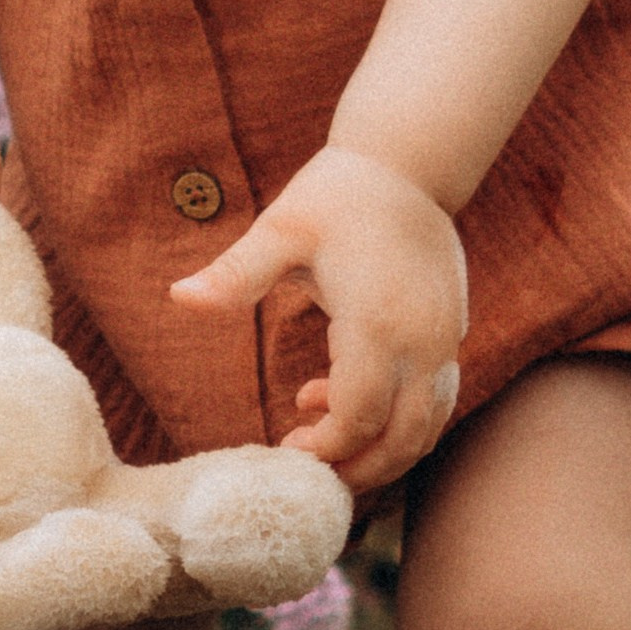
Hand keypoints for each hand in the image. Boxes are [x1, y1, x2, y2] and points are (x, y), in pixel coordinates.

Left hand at [168, 145, 467, 491]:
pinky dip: (396, 418)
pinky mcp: (453, 333)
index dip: (323, 448)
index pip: (358, 418)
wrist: (409, 161)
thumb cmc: (337, 193)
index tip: (284, 448)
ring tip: (317, 429)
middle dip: (355, 468)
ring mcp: (446, 339)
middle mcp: (423, 341)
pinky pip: (434, 400)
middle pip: (402, 440)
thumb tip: (177, 296)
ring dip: (377, 448)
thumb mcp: (282, 228)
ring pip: (425, 428)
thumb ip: (236, 273)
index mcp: (378, 323)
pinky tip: (338, 389)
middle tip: (300, 464)